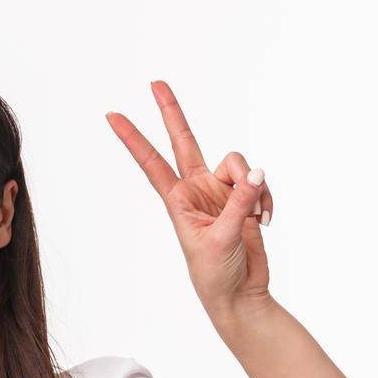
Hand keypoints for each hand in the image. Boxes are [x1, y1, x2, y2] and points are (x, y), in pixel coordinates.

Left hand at [107, 80, 275, 323]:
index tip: (111, 116)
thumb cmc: (217, 275)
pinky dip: (266, 198)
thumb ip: (239, 202)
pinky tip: (265, 220)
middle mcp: (198, 190)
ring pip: (240, 164)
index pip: (152, 163)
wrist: (241, 295)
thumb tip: (256, 173)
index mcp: (178, 201)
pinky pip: (260, 183)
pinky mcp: (246, 199)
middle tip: (155, 83)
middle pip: (185, 141)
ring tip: (254, 216)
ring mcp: (222, 192)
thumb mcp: (222, 238)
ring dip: (252, 186)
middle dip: (173, 112)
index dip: (133, 138)